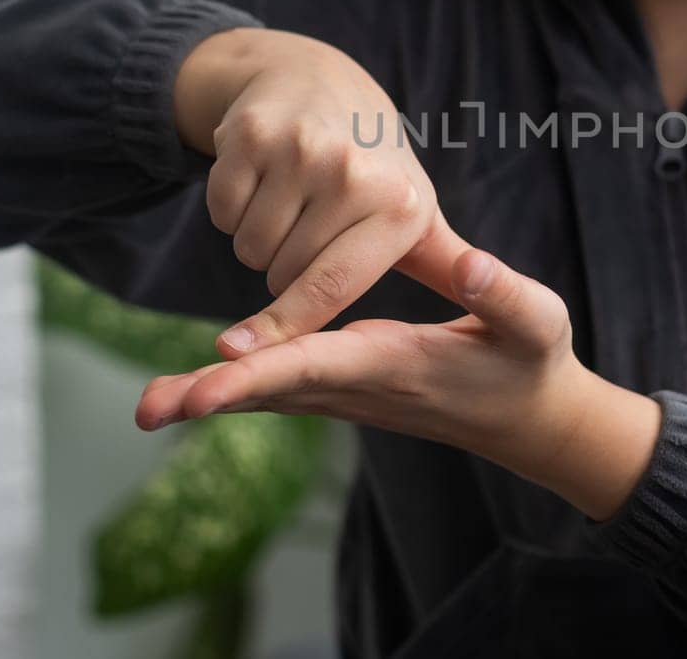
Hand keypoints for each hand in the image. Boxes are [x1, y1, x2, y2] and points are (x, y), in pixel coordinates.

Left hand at [133, 247, 599, 486]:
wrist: (533, 420)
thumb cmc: (534, 364)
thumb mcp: (538, 323)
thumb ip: (506, 294)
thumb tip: (471, 265)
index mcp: (399, 364)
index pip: (322, 364)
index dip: (264, 370)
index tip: (211, 379)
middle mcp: (364, 386)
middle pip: (277, 392)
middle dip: (212, 397)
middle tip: (149, 408)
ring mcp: (352, 394)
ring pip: (271, 396)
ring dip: (209, 398)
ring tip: (148, 405)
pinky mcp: (347, 389)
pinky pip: (281, 390)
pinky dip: (233, 390)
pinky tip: (191, 392)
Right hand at [174, 28, 469, 356]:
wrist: (320, 82)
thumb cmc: (372, 166)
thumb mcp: (415, 210)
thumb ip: (446, 265)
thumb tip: (488, 302)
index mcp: (399, 204)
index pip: (332, 287)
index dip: (287, 327)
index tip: (245, 358)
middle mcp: (352, 175)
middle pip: (282, 276)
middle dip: (285, 269)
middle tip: (309, 225)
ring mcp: (299, 149)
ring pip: (248, 248)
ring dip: (257, 239)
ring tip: (289, 201)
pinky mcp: (251, 133)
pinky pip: (221, 212)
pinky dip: (230, 209)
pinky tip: (261, 179)